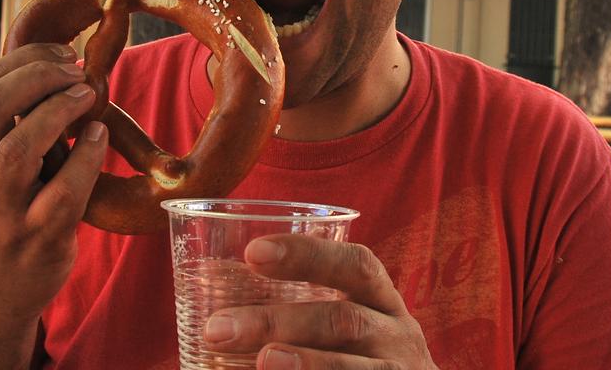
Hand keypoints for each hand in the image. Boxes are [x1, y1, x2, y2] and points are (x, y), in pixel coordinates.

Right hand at [0, 43, 106, 328]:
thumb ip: (1, 129)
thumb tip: (43, 66)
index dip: (19, 61)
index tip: (58, 52)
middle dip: (35, 77)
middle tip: (75, 68)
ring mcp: (3, 216)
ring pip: (18, 151)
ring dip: (57, 112)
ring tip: (87, 94)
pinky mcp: (39, 241)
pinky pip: (64, 193)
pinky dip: (86, 157)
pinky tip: (98, 135)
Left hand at [203, 235, 436, 368]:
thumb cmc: (360, 359)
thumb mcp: (348, 328)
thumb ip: (298, 316)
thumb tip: (212, 320)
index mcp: (382, 301)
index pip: (356, 264)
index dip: (308, 254)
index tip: (252, 253)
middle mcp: (398, 335)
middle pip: (344, 320)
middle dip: (279, 322)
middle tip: (218, 328)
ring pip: (352, 367)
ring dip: (304, 363)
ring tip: (261, 362)